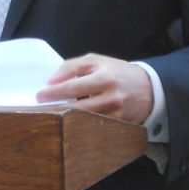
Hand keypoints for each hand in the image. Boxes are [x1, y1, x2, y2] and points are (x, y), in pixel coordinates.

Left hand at [35, 53, 153, 123]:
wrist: (149, 87)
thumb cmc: (117, 72)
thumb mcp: (97, 61)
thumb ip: (72, 67)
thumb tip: (51, 81)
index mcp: (104, 77)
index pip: (73, 87)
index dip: (54, 92)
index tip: (39, 96)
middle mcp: (111, 97)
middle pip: (77, 108)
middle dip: (56, 109)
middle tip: (40, 110)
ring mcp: (115, 114)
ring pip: (84, 121)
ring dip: (65, 120)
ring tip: (51, 117)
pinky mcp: (118, 126)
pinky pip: (95, 128)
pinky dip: (80, 126)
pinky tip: (68, 124)